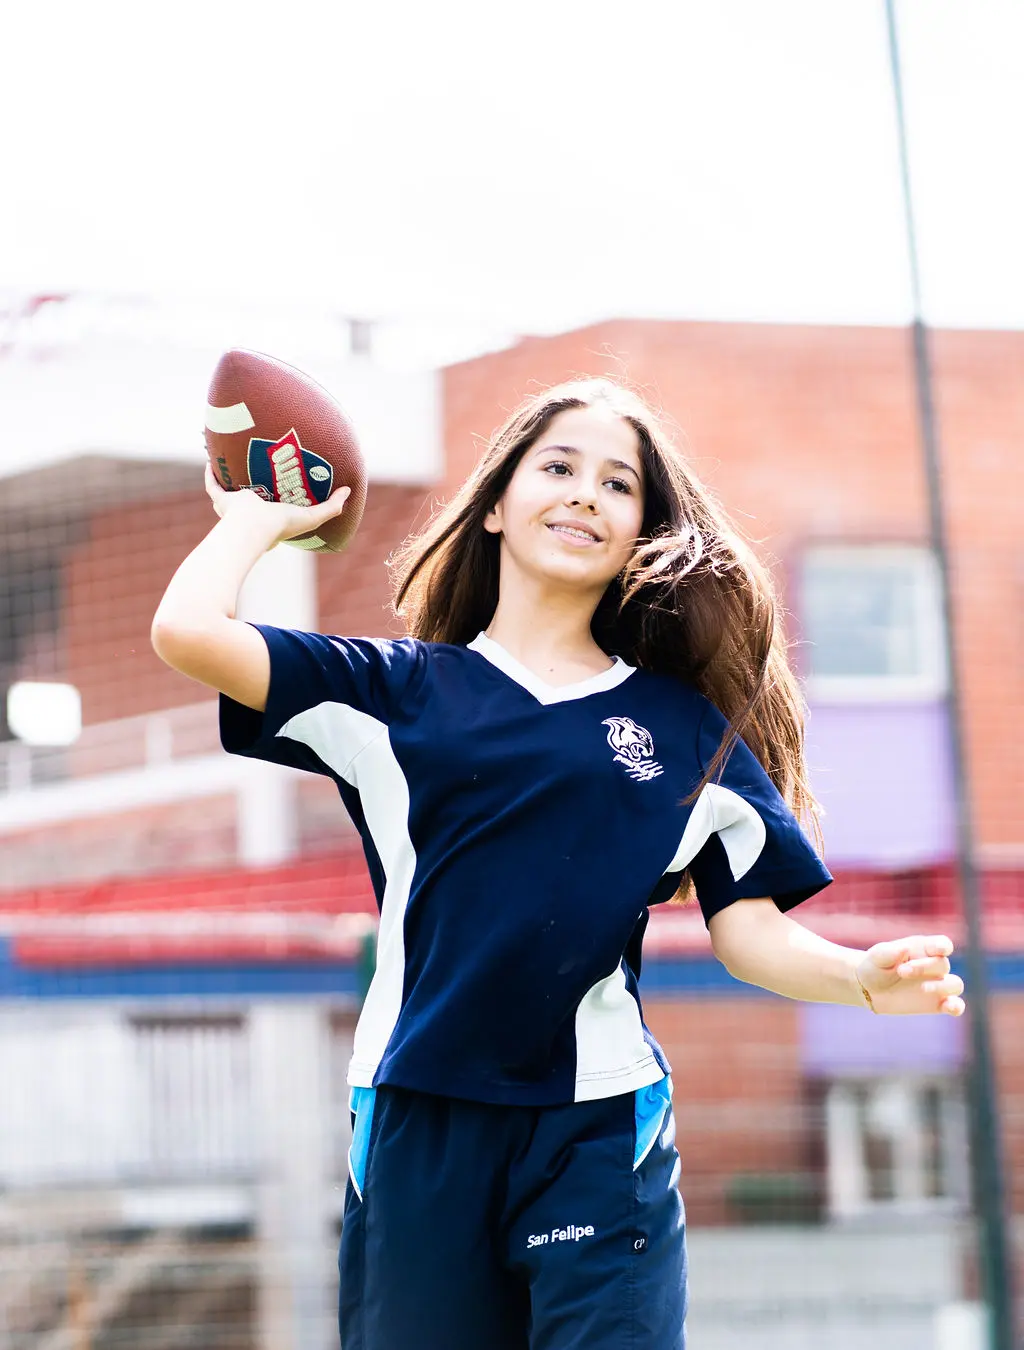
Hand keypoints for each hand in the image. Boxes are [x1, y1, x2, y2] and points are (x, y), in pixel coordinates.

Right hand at [204, 462, 349, 544]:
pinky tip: (210, 460)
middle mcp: (250, 516)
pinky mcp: (222, 499)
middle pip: (250, 501)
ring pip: (229, 494)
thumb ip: (331, 506)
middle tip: (257, 475)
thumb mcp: (312, 516)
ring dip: (230, 481)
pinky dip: (210, 474)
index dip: (278, 504)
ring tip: (233, 466)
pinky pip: (213, 485)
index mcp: (270, 521)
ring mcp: (233, 509)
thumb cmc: (281, 524)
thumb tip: (348, 491)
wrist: (253, 526)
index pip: (273, 512)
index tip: (282, 492)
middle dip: (252, 491)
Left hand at [856, 935, 964, 1016]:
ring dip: (941, 986)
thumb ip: (889, 951)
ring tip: (921, 988)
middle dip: (924, 967)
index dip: (944, 946)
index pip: (942, 944)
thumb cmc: (876, 966)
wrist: (869, 989)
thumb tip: (904, 948)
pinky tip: (948, 1007)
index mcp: (923, 948)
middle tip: (901, 971)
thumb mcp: (877, 957)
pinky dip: (956, 1007)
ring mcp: (938, 985)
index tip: (938, 950)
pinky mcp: (937, 1003)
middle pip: (943, 964)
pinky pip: (956, 1005)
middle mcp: (934, 966)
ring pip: (955, 984)